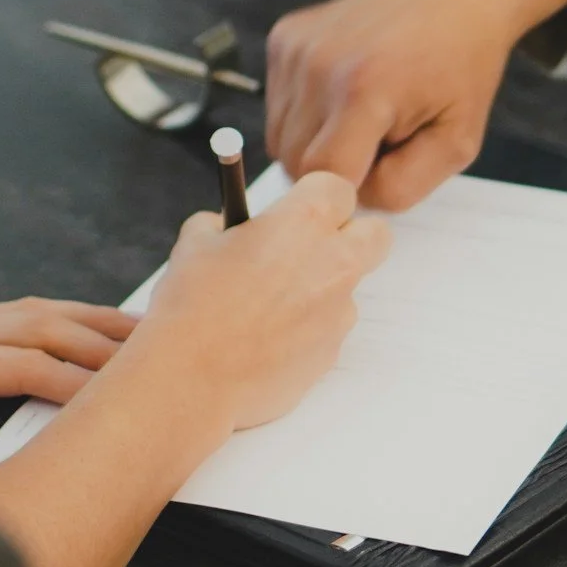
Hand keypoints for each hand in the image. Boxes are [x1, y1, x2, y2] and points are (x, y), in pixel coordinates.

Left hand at [0, 288, 137, 407]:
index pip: (15, 363)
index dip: (68, 379)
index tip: (115, 395)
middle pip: (41, 326)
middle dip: (103, 341)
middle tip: (164, 355)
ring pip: (38, 313)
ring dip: (93, 321)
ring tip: (149, 332)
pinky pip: (22, 315)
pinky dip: (66, 316)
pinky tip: (89, 326)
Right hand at [131, 172, 393, 430]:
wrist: (192, 378)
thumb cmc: (191, 306)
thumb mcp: (194, 244)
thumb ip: (224, 225)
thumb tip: (229, 228)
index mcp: (302, 223)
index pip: (338, 188)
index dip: (316, 198)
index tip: (296, 209)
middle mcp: (333, 263)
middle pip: (375, 234)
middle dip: (352, 236)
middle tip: (310, 248)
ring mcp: (338, 313)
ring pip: (347, 289)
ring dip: (319, 290)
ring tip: (264, 309)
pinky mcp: (331, 353)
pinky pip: (327, 331)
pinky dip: (304, 332)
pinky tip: (262, 341)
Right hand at [266, 0, 566, 211]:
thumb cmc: (459, 68)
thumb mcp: (457, 142)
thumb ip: (402, 187)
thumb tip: (347, 205)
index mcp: (365, 90)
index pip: (322, 179)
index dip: (348, 193)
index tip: (379, 177)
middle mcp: (318, 64)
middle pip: (296, 163)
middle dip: (334, 170)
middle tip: (380, 143)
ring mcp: (295, 47)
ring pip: (280, 139)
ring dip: (317, 143)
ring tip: (364, 116)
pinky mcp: (283, 37)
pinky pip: (277, 106)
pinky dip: (307, 113)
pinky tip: (345, 91)